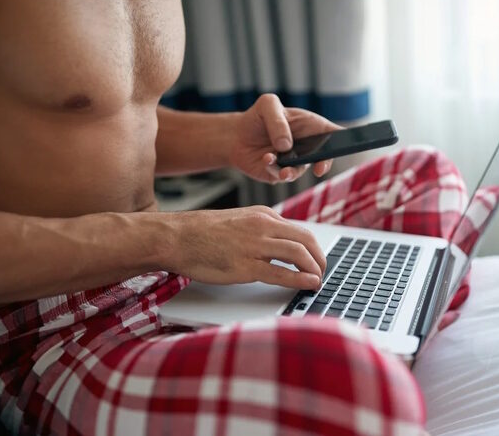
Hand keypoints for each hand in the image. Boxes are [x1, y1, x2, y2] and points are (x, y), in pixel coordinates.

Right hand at [166, 206, 325, 288]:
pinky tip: (309, 284)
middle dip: (320, 258)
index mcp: (263, 215)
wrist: (175, 237)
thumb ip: (260, 230)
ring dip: (314, 269)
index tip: (317, 261)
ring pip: (299, 254)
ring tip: (318, 281)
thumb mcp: (238, 221)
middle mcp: (263, 226)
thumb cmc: (200, 233)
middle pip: (307, 239)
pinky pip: (281, 272)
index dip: (314, 248)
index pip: (300, 230)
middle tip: (323, 272)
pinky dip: (301, 279)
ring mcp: (254, 245)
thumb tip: (279, 247)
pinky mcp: (245, 265)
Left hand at [230, 94, 341, 183]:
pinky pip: (281, 176)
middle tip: (319, 168)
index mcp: (311, 127)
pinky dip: (274, 169)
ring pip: (301, 171)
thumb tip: (286, 145)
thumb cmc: (257, 117)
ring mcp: (294, 162)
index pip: (335, 134)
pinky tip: (266, 159)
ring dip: (292, 171)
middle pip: (324, 157)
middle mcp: (307, 147)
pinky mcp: (280, 174)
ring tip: (282, 168)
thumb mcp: (267, 105)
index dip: (344, 141)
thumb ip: (278, 120)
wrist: (235, 136)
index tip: (345, 147)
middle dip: (323, 164)